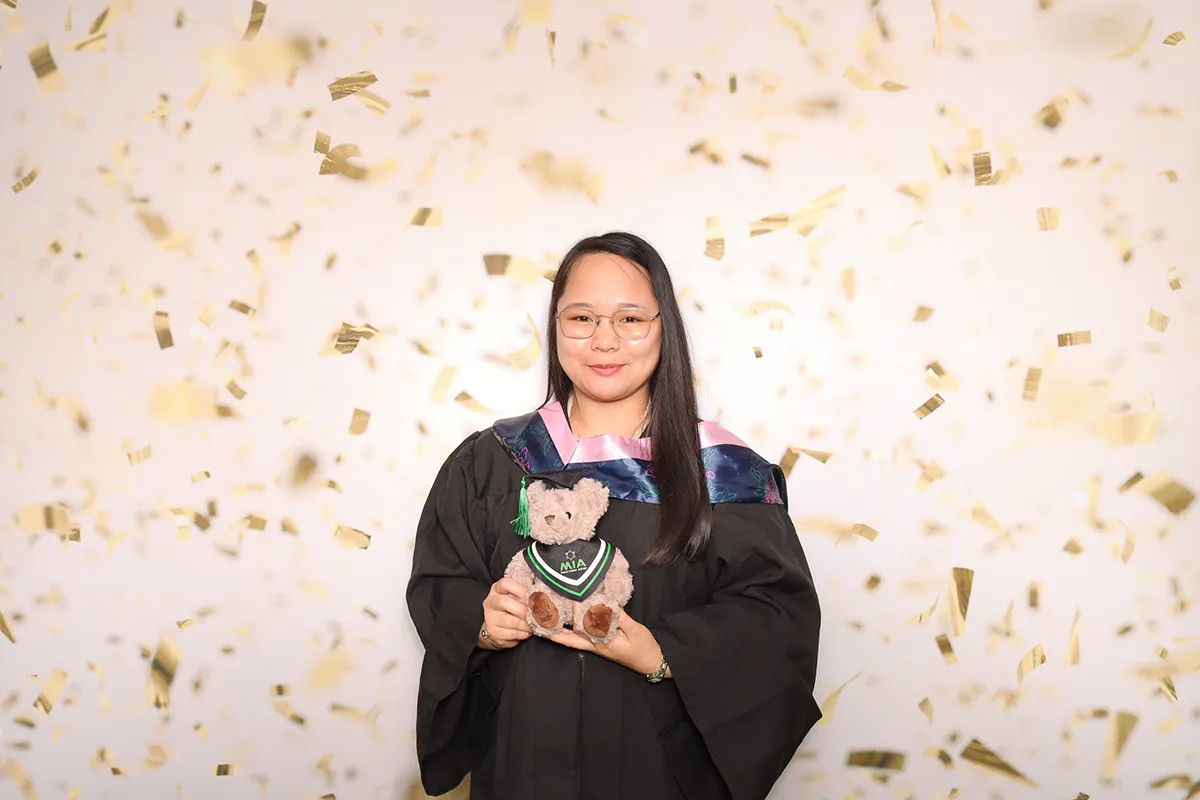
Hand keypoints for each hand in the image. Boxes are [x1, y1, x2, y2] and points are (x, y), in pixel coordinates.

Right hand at [479, 578, 531, 649]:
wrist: (495, 627)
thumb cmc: (508, 609)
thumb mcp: (513, 598)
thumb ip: (523, 595)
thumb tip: (542, 597)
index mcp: (497, 590)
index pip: (504, 583)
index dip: (518, 588)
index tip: (529, 594)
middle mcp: (491, 602)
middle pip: (504, 602)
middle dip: (523, 609)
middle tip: (534, 613)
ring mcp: (491, 618)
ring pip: (511, 621)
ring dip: (526, 624)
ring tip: (534, 624)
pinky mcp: (494, 633)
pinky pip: (513, 633)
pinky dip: (524, 633)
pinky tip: (528, 631)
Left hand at [548, 611, 669, 676]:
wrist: (650, 662)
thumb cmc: (644, 647)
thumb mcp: (636, 631)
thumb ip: (622, 619)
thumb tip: (608, 605)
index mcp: (603, 641)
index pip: (584, 627)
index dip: (576, 612)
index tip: (569, 598)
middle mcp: (594, 645)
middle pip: (567, 637)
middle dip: (552, 626)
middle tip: (536, 614)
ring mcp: (593, 647)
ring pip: (568, 639)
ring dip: (553, 630)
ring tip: (537, 621)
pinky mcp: (595, 646)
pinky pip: (574, 640)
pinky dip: (562, 633)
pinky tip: (553, 628)